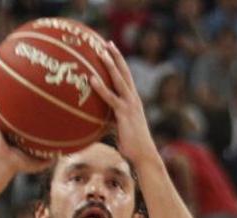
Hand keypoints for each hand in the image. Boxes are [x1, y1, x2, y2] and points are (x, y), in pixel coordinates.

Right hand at [0, 74, 50, 173]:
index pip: (19, 113)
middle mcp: (3, 122)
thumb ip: (51, 158)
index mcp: (14, 129)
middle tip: (18, 76)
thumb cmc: (17, 164)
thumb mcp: (38, 161)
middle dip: (11, 90)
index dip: (24, 103)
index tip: (33, 92)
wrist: (2, 164)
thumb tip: (65, 154)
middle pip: (7, 102)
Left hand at [90, 41, 159, 164]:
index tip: (112, 51)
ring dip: (110, 65)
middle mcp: (134, 100)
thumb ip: (112, 122)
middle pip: (125, 73)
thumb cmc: (133, 147)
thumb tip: (98, 122)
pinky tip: (91, 78)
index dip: (120, 64)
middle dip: (116, 57)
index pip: (127, 78)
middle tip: (107, 42)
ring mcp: (130, 105)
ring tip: (100, 52)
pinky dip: (101, 87)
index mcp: (134, 102)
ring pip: (119, 80)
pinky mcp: (124, 113)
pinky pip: (111, 97)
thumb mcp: (121, 130)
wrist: (145, 156)